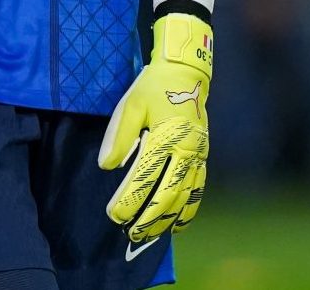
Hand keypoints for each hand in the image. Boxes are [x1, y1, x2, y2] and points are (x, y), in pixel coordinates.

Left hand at [98, 12, 211, 242]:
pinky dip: (188, 210)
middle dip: (149, 217)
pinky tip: (177, 224)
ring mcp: (198, 156)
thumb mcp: (130, 105)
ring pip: (185, 197)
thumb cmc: (153, 88)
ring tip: (149, 235)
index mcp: (165, 137)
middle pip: (168, 194)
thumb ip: (119, 136)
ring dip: (167, 219)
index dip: (130, 199)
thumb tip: (106, 166)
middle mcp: (186, 150)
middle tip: (130, 233)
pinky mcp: (203, 157)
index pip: (145, 177)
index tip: (114, 214)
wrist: (186, 74)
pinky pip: (198, 190)